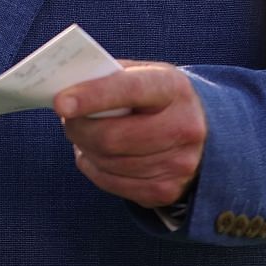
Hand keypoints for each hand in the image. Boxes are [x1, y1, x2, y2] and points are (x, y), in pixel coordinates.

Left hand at [54, 61, 206, 208]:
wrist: (205, 132)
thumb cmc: (158, 98)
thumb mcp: (144, 74)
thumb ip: (110, 77)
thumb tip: (67, 90)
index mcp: (173, 89)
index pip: (129, 91)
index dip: (92, 97)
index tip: (60, 103)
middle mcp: (183, 128)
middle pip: (113, 137)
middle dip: (79, 129)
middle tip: (67, 119)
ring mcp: (179, 164)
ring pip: (109, 162)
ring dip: (85, 148)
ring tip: (82, 135)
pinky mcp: (167, 191)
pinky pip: (113, 184)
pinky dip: (94, 169)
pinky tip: (93, 155)